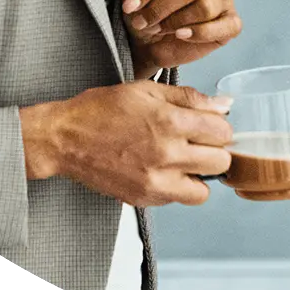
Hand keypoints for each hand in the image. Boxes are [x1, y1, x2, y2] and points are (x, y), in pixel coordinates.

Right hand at [20, 81, 233, 206]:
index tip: (209, 124)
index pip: (223, 132)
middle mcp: (166, 154)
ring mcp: (154, 181)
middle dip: (215, 150)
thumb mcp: (148, 90)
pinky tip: (164, 170)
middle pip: (221, 162)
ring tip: (185, 160)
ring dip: (200, 175)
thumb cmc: (104, 109)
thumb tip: (223, 105)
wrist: (66, 138)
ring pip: (204, 190)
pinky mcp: (143, 199)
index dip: (219, 125)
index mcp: (170, 121)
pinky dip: (178, 187)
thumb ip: (190, 98)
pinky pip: (178, 199)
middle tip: (199, 142)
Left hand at [119, 0, 241, 75]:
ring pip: (205, 7)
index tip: (130, 5)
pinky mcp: (231, 22)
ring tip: (159, 29)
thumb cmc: (144, 7)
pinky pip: (226, 26)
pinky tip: (181, 35)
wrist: (148, 42)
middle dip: (160, 8)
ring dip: (176, 22)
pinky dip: (201, 33)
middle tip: (142, 22)